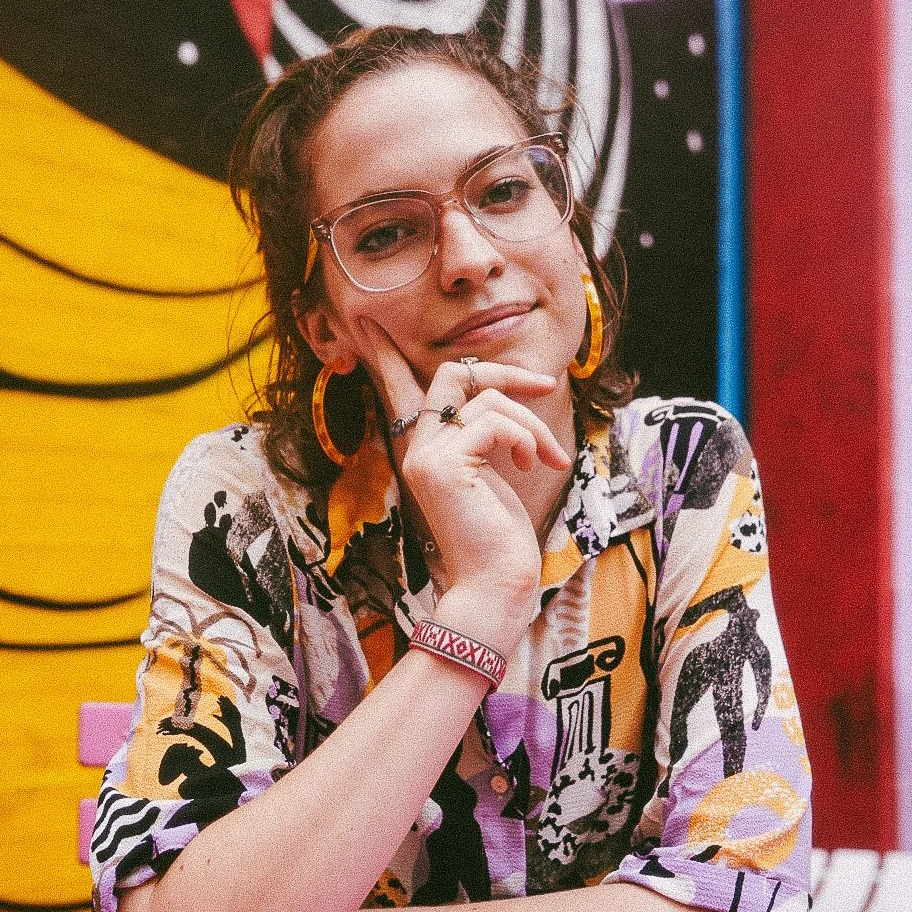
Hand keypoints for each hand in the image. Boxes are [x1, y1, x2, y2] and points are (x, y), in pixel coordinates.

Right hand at [358, 320, 571, 626]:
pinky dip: (525, 437)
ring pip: (487, 399)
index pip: (400, 390)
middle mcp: (417, 448)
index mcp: (425, 451)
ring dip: (530, 423)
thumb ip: (486, 439)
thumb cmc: (499, 540)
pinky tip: (532, 464)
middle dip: (503, 373)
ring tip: (544, 457)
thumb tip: (506, 403)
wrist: (494, 587)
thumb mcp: (492, 477)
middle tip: (543, 384)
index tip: (367, 323)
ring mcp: (426, 455)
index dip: (387, 357)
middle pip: (451, 375)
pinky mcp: (445, 465)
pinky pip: (494, 422)